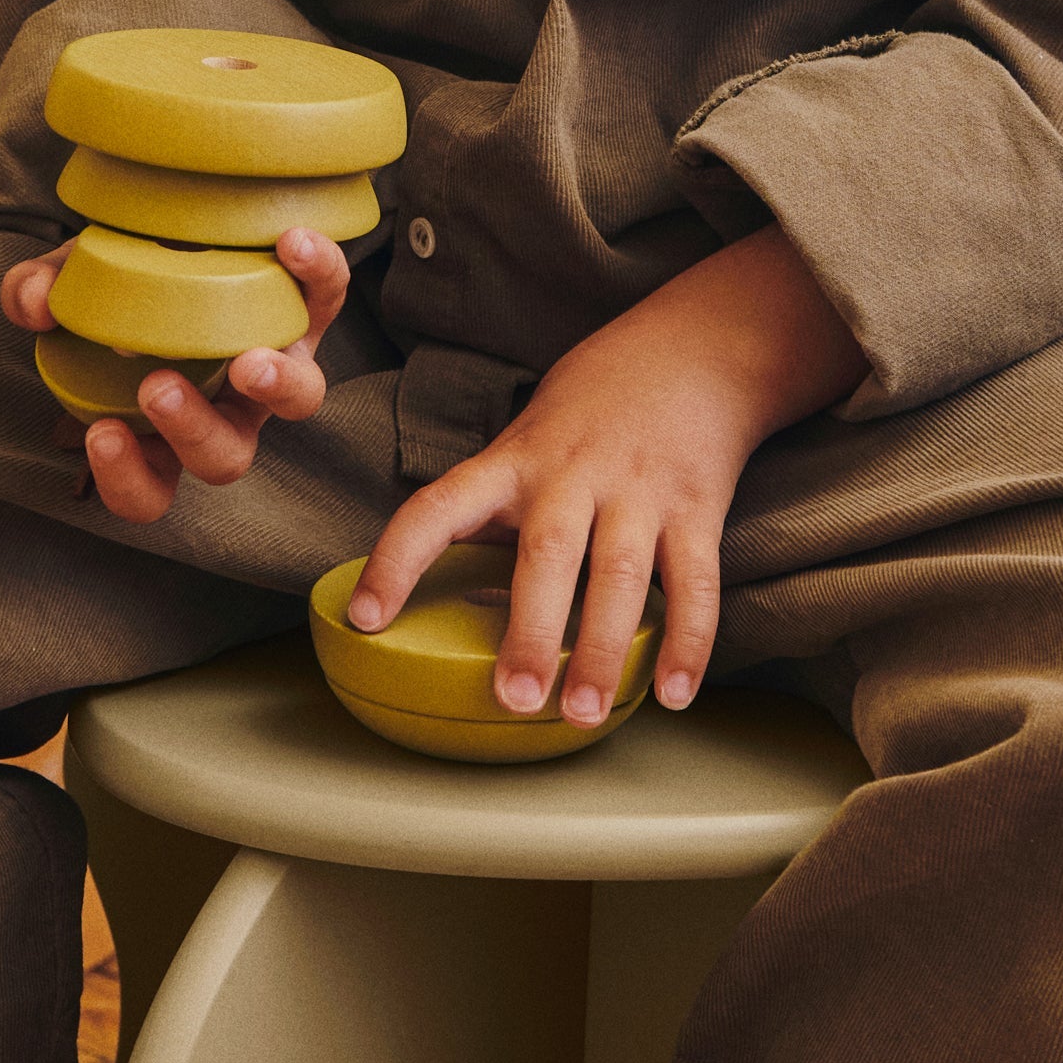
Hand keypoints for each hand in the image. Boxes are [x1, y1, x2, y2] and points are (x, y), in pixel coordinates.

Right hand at [2, 225, 354, 521]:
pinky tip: (288, 243)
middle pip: (224, 459)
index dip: (126, 478)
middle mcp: (225, 410)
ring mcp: (274, 367)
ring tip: (247, 361)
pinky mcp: (308, 310)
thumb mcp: (62, 280)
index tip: (100, 432)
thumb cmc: (114, 276)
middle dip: (193, 432)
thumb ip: (36, 291)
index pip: (148, 490)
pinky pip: (325, 299)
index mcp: (160, 427)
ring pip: (298, 400)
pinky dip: (316, 274)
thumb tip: (33, 305)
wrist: (170, 229)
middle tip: (156, 389)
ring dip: (275, 386)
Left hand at [345, 233, 861, 723]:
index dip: (396, 561)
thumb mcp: (527, 439)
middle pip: (545, 554)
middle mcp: (573, 474)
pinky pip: (695, 583)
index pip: (437, 508)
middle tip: (512, 698)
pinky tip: (674, 696)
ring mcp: (638, 490)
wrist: (694, 348)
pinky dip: (689, 642)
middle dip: (529, 631)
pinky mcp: (697, 507)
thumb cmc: (591, 408)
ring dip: (601, 650)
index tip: (365, 618)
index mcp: (513, 461)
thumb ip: (497, 506)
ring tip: (581, 714)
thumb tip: (447, 598)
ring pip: (620, 576)